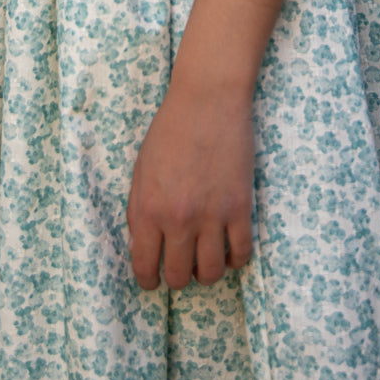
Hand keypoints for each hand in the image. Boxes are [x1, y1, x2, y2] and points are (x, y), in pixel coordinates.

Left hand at [126, 79, 254, 290]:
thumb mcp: (140, 169)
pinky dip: (236, 259)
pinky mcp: (241, 206)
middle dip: (178, 277)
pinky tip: (230, 248)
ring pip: (212, 273)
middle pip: (180, 277)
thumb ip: (138, 210)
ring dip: (207, 272)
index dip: (148, 281)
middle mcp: (179, 218)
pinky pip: (242, 253)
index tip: (153, 280)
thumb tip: (142, 246)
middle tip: (181, 265)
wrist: (207, 99)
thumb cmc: (170, 129)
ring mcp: (213, 215)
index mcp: (148, 208)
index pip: (145, 267)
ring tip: (205, 257)